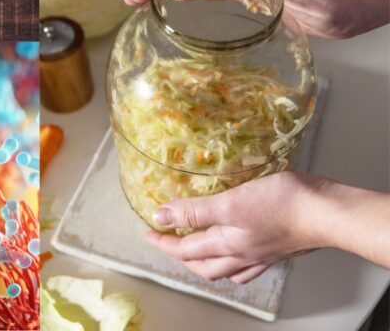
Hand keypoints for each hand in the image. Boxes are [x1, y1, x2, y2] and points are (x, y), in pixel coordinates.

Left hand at [146, 171, 389, 282]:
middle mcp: (241, 256)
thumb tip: (161, 217)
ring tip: (197, 253)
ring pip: (226, 269)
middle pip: (203, 265)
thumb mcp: (229, 203)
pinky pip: (248, 265)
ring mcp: (261, 255)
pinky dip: (235, 264)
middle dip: (181, 256)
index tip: (147, 233)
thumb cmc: (280, 205)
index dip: (163, 242)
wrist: (325, 212)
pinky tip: (237, 255)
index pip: (185, 249)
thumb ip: (194, 211)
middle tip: (167, 244)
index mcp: (226, 245)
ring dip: (206, 263)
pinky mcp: (278, 248)